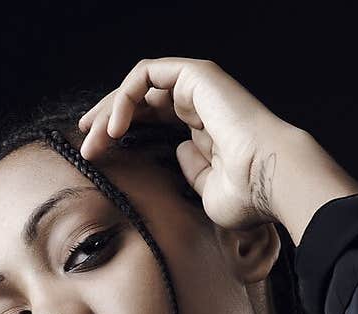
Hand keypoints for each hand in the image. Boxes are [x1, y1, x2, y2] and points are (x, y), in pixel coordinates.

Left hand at [77, 57, 357, 246]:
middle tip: (86, 144)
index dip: (122, 131)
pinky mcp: (196, 75)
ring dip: (110, 110)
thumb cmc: (248, 195)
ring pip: (138, 85)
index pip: (153, 117)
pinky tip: (114, 128)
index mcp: (203, 126)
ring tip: (93, 139)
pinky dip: (124, 97)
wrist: (271, 180)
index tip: (98, 152)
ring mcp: (198, 86)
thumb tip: (177, 154)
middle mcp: (199, 102)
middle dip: (107, 120)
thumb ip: (191, 173)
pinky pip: (145, 75)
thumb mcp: (208, 193)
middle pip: (140, 100)